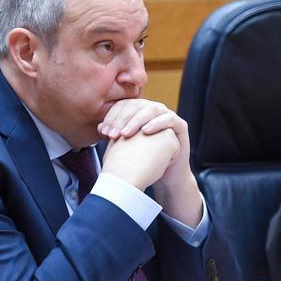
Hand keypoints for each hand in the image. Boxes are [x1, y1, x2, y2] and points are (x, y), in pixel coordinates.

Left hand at [99, 98, 201, 225]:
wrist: (166, 176)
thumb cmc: (145, 161)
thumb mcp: (127, 147)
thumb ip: (116, 135)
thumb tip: (99, 127)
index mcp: (140, 112)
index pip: (124, 105)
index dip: (112, 115)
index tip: (103, 131)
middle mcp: (154, 111)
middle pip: (137, 105)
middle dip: (122, 118)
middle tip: (113, 133)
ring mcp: (168, 116)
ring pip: (152, 109)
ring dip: (137, 120)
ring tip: (126, 133)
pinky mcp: (181, 125)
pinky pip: (170, 118)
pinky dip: (157, 123)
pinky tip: (146, 131)